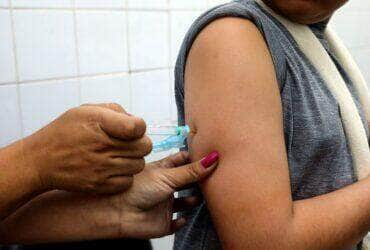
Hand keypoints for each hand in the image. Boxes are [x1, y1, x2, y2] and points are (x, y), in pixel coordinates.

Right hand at [19, 103, 151, 193]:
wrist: (40, 161)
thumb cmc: (65, 132)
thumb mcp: (86, 110)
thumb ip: (115, 111)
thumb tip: (137, 124)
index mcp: (100, 125)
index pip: (139, 127)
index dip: (138, 126)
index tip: (130, 128)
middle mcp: (102, 147)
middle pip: (145, 147)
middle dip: (139, 142)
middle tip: (127, 142)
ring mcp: (102, 169)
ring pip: (139, 165)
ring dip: (133, 159)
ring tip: (118, 155)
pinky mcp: (100, 185)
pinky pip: (128, 181)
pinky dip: (124, 175)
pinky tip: (113, 168)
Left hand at [113, 151, 218, 238]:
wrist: (118, 211)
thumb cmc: (135, 188)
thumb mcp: (168, 176)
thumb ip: (191, 171)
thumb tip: (213, 158)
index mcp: (165, 170)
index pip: (184, 161)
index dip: (196, 159)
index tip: (212, 157)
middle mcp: (166, 186)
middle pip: (188, 181)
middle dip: (200, 180)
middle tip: (215, 178)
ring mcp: (165, 204)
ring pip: (186, 202)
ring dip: (195, 200)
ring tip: (202, 197)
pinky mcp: (164, 222)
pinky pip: (178, 222)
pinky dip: (183, 220)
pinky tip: (184, 217)